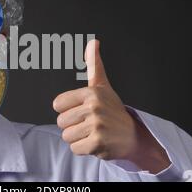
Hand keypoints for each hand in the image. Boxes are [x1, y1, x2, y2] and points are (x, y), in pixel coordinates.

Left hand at [53, 39, 169, 172]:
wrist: (133, 136)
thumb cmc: (113, 111)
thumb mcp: (103, 86)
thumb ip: (94, 65)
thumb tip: (93, 42)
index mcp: (91, 93)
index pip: (57, 105)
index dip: (68, 110)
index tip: (83, 111)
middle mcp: (93, 107)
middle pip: (61, 122)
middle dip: (73, 126)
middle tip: (90, 124)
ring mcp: (96, 126)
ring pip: (67, 136)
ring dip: (78, 138)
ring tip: (93, 133)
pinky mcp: (97, 143)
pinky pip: (75, 149)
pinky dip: (84, 149)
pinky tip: (97, 143)